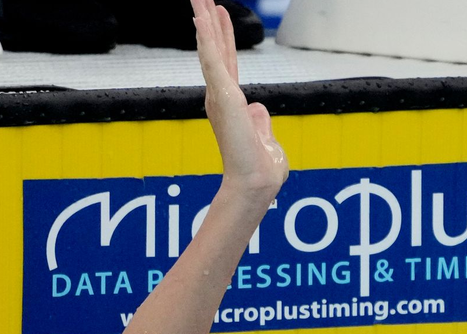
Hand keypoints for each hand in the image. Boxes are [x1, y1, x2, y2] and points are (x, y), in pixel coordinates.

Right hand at [192, 0, 287, 193]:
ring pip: (209, 51)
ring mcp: (220, 96)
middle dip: (208, 22)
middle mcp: (220, 96)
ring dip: (203, 22)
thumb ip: (260, 121)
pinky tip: (201, 18)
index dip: (222, 36)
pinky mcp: (223, 97)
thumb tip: (259, 108)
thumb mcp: (264, 138)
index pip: (226, 62)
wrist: (256, 183)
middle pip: (214, 51)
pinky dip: (207, 39)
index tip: (218, 14)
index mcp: (231, 103)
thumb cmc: (261, 169)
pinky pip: (213, 61)